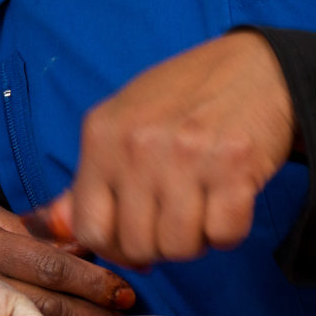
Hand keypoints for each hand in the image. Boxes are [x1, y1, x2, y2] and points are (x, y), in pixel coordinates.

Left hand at [63, 30, 295, 266]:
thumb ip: (90, 178)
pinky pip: (224, 235)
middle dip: (159, 244)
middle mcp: (138, 145)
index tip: (134, 239)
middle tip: (176, 216)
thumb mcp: (124, 124)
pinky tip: (228, 199)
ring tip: (202, 206)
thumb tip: (56, 227)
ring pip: (180, 247)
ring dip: (195, 239)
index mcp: (101, 134)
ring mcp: (186, 155)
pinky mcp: (235, 166)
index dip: (114, 247)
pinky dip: (229, 230)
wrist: (258, 68)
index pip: (89, 228)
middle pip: (137, 245)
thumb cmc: (186, 99)